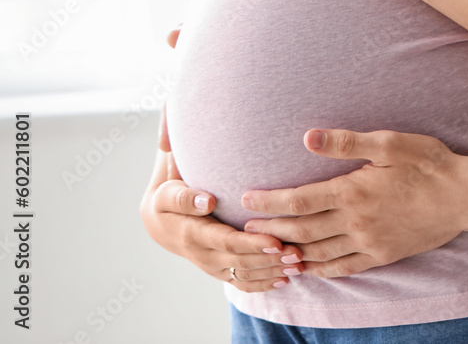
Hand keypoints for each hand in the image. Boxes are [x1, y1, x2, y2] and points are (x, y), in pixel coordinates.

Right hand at [140, 149, 304, 291]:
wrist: (159, 223)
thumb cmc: (168, 199)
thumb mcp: (168, 193)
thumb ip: (185, 196)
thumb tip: (208, 201)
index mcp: (193, 234)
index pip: (227, 243)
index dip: (253, 244)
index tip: (277, 241)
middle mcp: (203, 255)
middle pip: (241, 262)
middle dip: (270, 260)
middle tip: (297, 253)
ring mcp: (212, 266)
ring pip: (245, 276)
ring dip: (272, 273)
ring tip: (299, 266)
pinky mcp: (220, 271)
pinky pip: (242, 284)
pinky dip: (264, 284)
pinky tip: (285, 279)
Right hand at [143, 40, 304, 292]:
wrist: (180, 205)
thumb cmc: (185, 155)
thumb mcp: (179, 123)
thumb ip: (184, 84)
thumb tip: (172, 33)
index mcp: (160, 199)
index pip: (167, 199)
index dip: (185, 199)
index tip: (208, 197)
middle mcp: (173, 231)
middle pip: (204, 242)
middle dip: (240, 241)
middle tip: (273, 237)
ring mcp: (193, 253)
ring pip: (226, 264)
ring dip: (259, 262)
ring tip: (290, 256)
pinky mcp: (214, 266)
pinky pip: (238, 277)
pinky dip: (261, 276)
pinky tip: (288, 273)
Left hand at [240, 130, 467, 277]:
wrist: (464, 195)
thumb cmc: (429, 163)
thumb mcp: (390, 143)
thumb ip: (347, 143)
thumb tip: (308, 138)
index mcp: (353, 191)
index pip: (299, 200)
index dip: (270, 202)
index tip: (247, 199)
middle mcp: (356, 221)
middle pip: (302, 230)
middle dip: (271, 230)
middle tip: (246, 230)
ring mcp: (370, 241)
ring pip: (319, 253)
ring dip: (291, 252)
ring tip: (269, 249)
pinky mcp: (384, 254)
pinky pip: (345, 267)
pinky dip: (321, 269)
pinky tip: (309, 268)